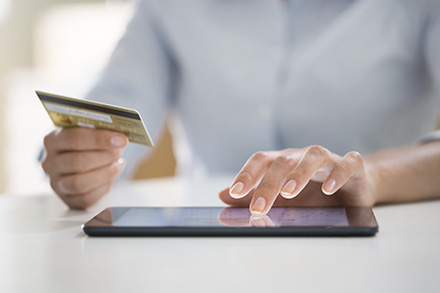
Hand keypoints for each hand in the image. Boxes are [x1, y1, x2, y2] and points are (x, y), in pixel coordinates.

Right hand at [42, 128, 127, 208]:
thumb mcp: (88, 131)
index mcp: (52, 140)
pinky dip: (103, 188)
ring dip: (105, 173)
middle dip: (105, 157)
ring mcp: (56, 183)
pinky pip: (86, 198)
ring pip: (79, 183)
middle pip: (77, 162)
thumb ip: (98, 130)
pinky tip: (111, 178)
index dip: (99, 139)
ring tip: (118, 164)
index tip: (120, 139)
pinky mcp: (67, 199)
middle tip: (120, 151)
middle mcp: (50, 162)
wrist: (78, 159)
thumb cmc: (86, 143)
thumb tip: (119, 136)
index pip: (73, 138)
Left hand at [219, 146, 377, 214]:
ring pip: (314, 156)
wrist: (352, 189)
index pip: (261, 160)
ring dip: (299, 173)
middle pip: (283, 161)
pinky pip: (347, 163)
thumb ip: (253, 196)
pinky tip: (329, 188)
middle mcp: (303, 156)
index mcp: (283, 161)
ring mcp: (329, 159)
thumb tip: (222, 196)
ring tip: (288, 192)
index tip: (235, 192)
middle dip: (268, 183)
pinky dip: (338, 173)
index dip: (247, 174)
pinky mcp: (353, 165)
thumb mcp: (281, 198)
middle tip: (258, 207)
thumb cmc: (313, 193)